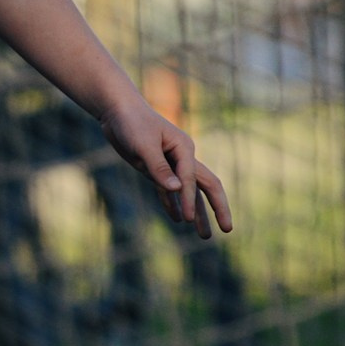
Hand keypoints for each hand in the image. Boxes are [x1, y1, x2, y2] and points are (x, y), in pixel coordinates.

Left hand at [99, 97, 233, 238]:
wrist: (116, 109)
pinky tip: (177, 220)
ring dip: (197, 213)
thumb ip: (159, 167)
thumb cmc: (131, 122)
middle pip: (206, 185)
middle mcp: (182, 157)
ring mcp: (170, 164)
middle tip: (227, 230)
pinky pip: (168, 190)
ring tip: (204, 236)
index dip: (189, 200)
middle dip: (217, 208)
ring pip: (189, 192)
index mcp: (184, 148)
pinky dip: (173, 205)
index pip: (191, 179)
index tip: (187, 220)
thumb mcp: (143, 144)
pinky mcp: (155, 168)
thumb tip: (176, 189)